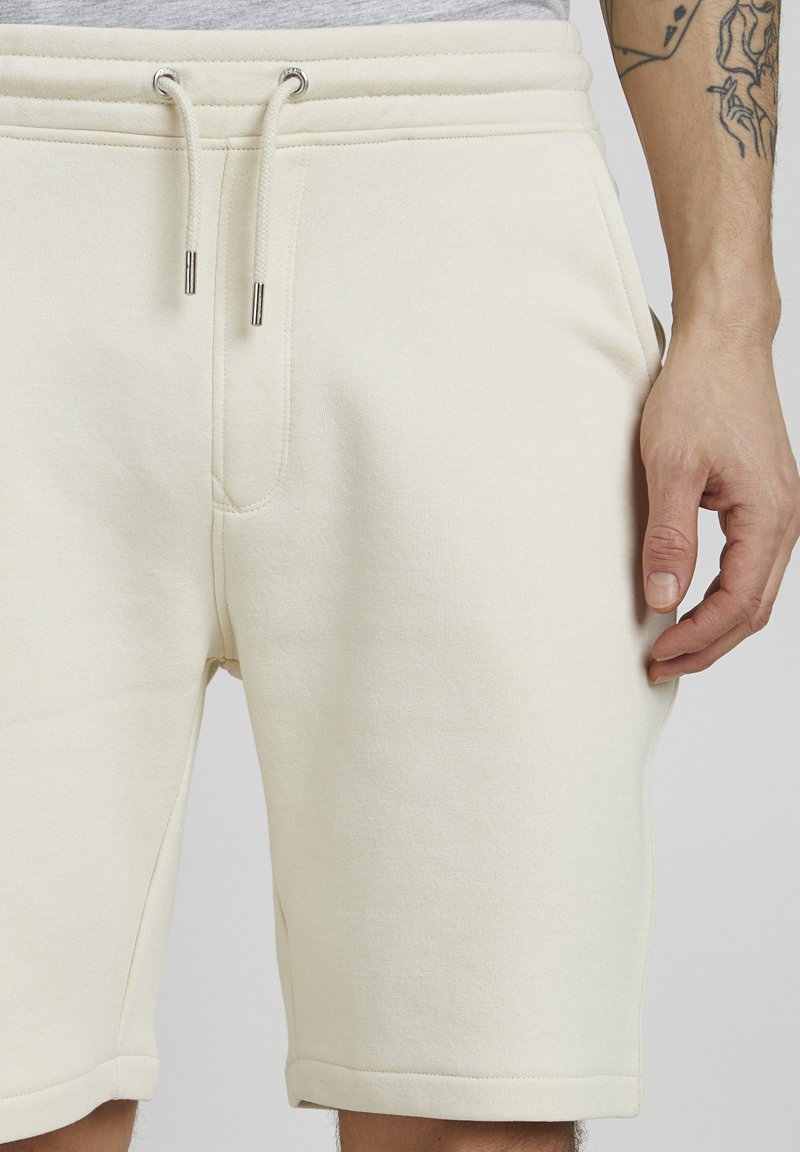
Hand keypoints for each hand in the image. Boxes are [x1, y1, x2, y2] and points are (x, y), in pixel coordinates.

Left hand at [638, 321, 799, 683]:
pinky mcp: (764, 501)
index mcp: (768, 515)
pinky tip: (691, 602)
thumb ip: (669, 537)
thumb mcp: (671, 467)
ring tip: (671, 645)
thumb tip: (663, 599)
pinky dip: (723, 595)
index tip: (656, 656)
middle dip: (707, 644)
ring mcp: (779, 510)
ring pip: (756, 591)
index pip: (737, 604)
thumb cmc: (699, 392)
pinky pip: (752, 566)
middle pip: (754, 609)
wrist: (723, 343)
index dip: (697, 638)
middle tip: (659, 666)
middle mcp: (786, 519)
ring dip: (715, 624)